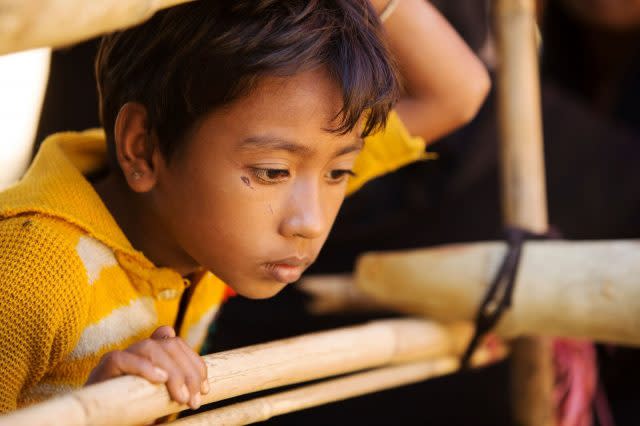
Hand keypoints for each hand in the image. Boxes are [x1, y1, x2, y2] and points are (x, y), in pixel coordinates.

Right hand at [85, 326, 208, 408]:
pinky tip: (160, 380)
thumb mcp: (161, 407)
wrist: (102, 424)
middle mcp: (135, 354)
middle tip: (194, 400)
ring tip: (181, 398)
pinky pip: (121, 358)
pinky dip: (143, 367)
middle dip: (187, 370)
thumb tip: (206, 389)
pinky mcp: (101, 370)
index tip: (205, 389)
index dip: (194, 362)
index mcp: (150, 358)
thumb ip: (177, 393)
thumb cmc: (134, 419)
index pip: (176, 343)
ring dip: (172, 371)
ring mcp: (118, 359)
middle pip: (168, 343)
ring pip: (149, 346)